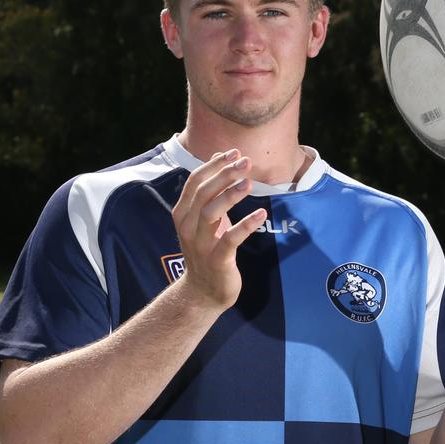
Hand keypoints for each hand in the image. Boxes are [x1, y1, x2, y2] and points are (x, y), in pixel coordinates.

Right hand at [171, 149, 266, 310]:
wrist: (202, 291)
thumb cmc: (207, 249)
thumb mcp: (204, 219)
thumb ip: (210, 191)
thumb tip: (221, 157)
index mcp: (183, 213)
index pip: (195, 182)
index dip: (214, 165)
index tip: (235, 152)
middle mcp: (188, 227)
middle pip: (203, 193)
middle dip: (225, 174)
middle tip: (246, 162)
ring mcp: (201, 244)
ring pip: (211, 213)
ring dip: (231, 195)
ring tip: (249, 183)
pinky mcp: (217, 260)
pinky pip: (231, 239)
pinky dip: (246, 225)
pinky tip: (261, 214)